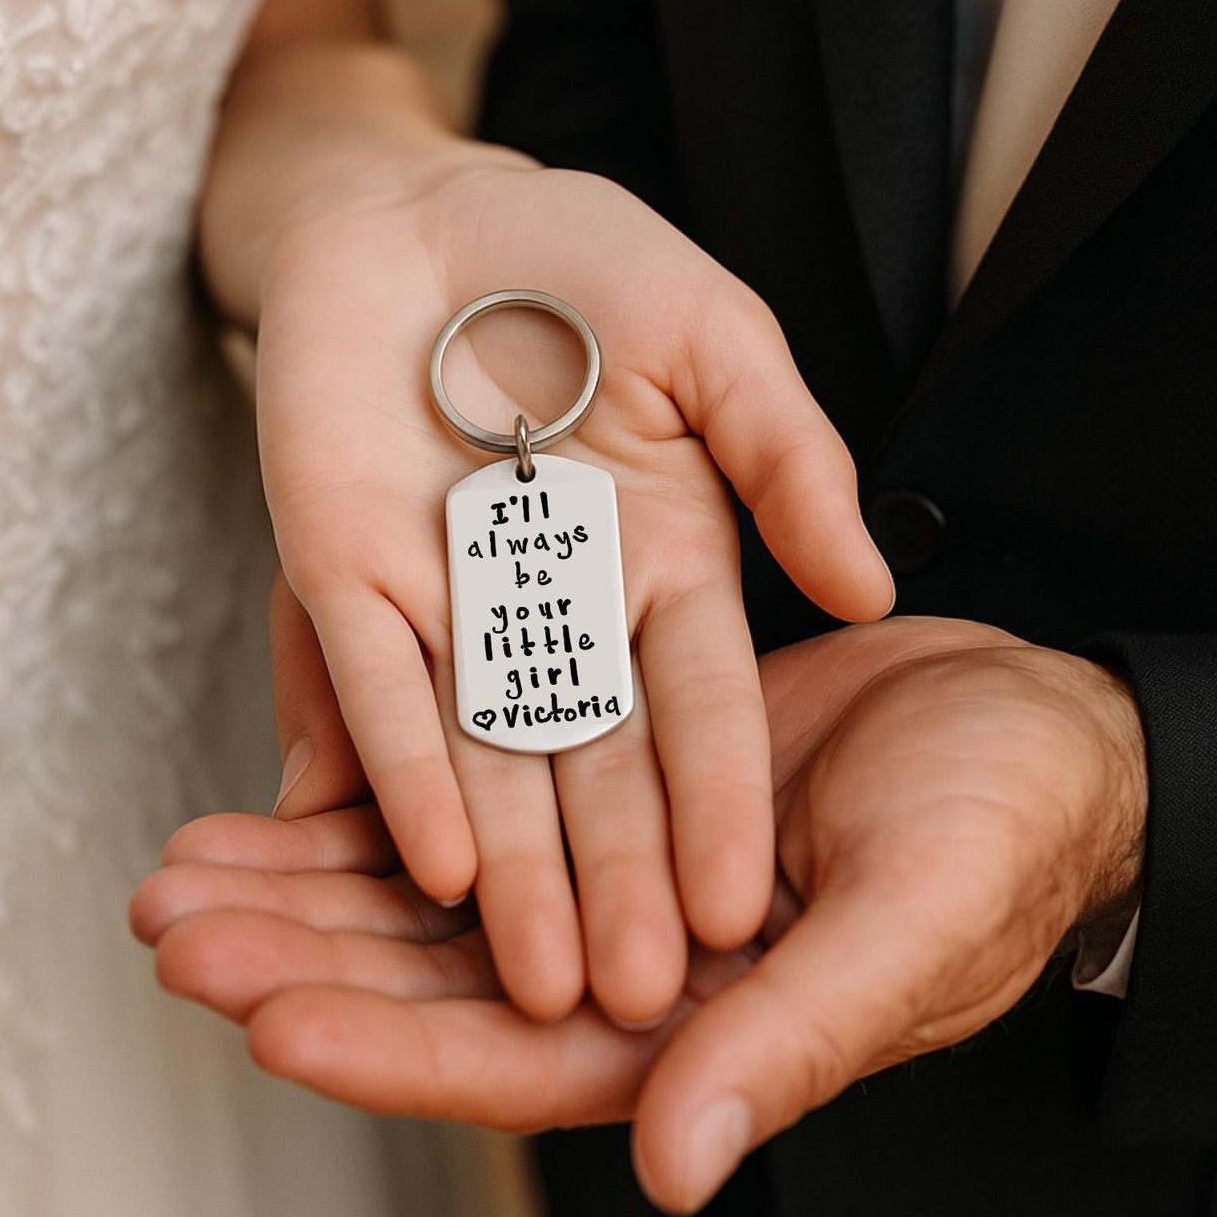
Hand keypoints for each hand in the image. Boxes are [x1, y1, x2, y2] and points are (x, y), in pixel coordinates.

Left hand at [131, 617, 1145, 1214]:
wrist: (1034, 729)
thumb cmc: (1003, 834)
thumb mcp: (913, 928)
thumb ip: (793, 1042)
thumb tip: (672, 1165)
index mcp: (705, 1023)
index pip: (515, 1054)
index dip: (386, 1041)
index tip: (261, 1009)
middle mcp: (644, 958)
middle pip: (446, 974)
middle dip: (306, 951)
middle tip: (178, 918)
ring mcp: (628, 868)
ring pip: (448, 889)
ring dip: (322, 878)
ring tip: (198, 861)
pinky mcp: (627, 778)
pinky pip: (498, 794)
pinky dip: (402, 796)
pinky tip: (311, 784)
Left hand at [253, 146, 893, 1026]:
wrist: (434, 214)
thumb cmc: (589, 261)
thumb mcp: (720, 342)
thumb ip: (790, 458)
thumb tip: (869, 584)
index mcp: (664, 563)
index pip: (702, 706)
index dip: (721, 805)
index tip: (744, 910)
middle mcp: (562, 609)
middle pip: (597, 764)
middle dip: (619, 879)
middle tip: (639, 1002)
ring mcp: (453, 600)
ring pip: (487, 754)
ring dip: (516, 867)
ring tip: (540, 988)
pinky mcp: (347, 574)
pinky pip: (377, 684)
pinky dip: (405, 767)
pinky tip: (433, 863)